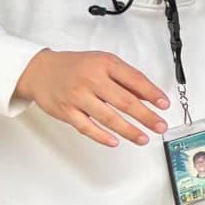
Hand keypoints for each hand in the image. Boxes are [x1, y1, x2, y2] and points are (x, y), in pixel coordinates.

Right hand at [16, 49, 168, 146]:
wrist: (40, 70)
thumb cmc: (75, 67)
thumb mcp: (103, 63)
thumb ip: (126, 78)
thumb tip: (150, 96)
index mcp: (105, 64)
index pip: (134, 79)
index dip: (152, 93)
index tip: (164, 104)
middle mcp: (91, 79)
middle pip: (124, 101)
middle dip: (146, 116)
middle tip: (160, 126)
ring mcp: (78, 96)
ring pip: (108, 117)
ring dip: (128, 130)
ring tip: (143, 138)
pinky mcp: (66, 111)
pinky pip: (86, 127)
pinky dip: (102, 136)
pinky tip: (115, 141)